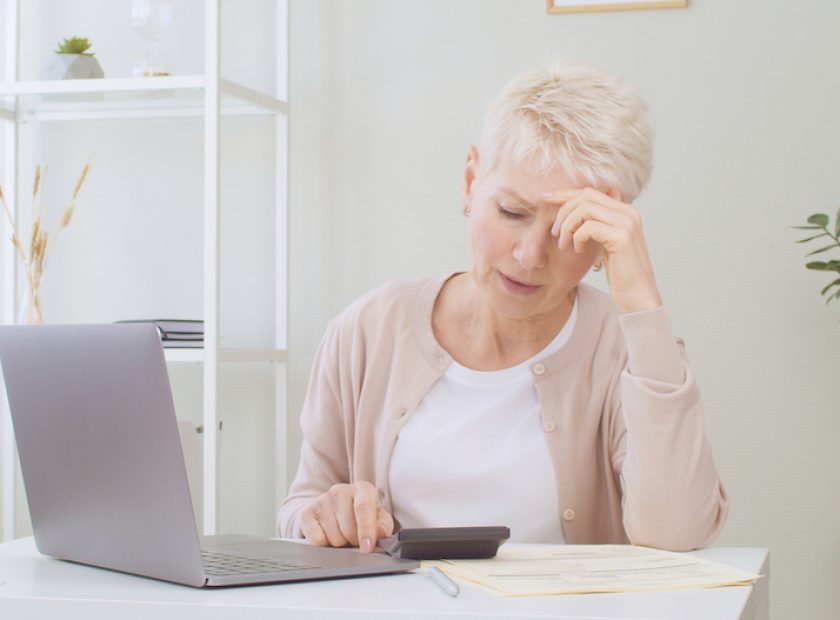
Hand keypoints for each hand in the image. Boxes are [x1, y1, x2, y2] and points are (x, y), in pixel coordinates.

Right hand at [299, 481, 394, 552]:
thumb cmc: (363, 515)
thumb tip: (381, 532)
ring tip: (343, 535)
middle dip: (354, 541)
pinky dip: (324, 545)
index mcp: (362, 489)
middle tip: (356, 539)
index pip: (363, 508)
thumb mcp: (379, 518)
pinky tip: (329, 536)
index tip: (367, 547)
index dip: (366, 530)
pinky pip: (316, 540)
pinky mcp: (307, 513)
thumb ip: (384, 525)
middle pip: (348, 528)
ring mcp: (322, 500)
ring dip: (340, 544)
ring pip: (333, 537)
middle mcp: (340, 491)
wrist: (337, 510)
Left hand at [545, 187, 661, 312]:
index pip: (591, 192)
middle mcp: (629, 213)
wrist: (639, 296)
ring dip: (567, 226)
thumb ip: (600, 225)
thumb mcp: (608, 245)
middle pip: (586, 195)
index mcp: (626, 212)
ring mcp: (627, 223)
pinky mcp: (621, 237)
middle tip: (554, 232)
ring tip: (564, 244)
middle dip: (563, 210)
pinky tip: (578, 251)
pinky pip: (588, 227)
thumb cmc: (622, 274)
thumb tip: (586, 208)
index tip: (545, 198)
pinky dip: (577, 237)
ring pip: (584, 208)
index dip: (566, 194)